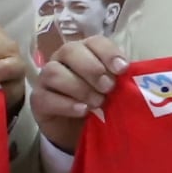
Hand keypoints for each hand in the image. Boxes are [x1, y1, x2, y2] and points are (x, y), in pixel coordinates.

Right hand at [30, 33, 124, 152]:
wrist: (78, 131)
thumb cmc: (99, 104)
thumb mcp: (114, 90)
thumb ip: (120, 79)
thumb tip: (134, 74)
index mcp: (85, 52)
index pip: (93, 41)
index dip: (108, 52)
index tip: (122, 69)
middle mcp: (62, 60)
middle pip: (70, 50)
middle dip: (92, 69)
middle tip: (108, 88)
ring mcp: (46, 79)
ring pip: (54, 72)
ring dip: (79, 87)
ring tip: (97, 103)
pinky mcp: (37, 100)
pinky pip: (46, 97)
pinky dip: (67, 104)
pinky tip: (83, 111)